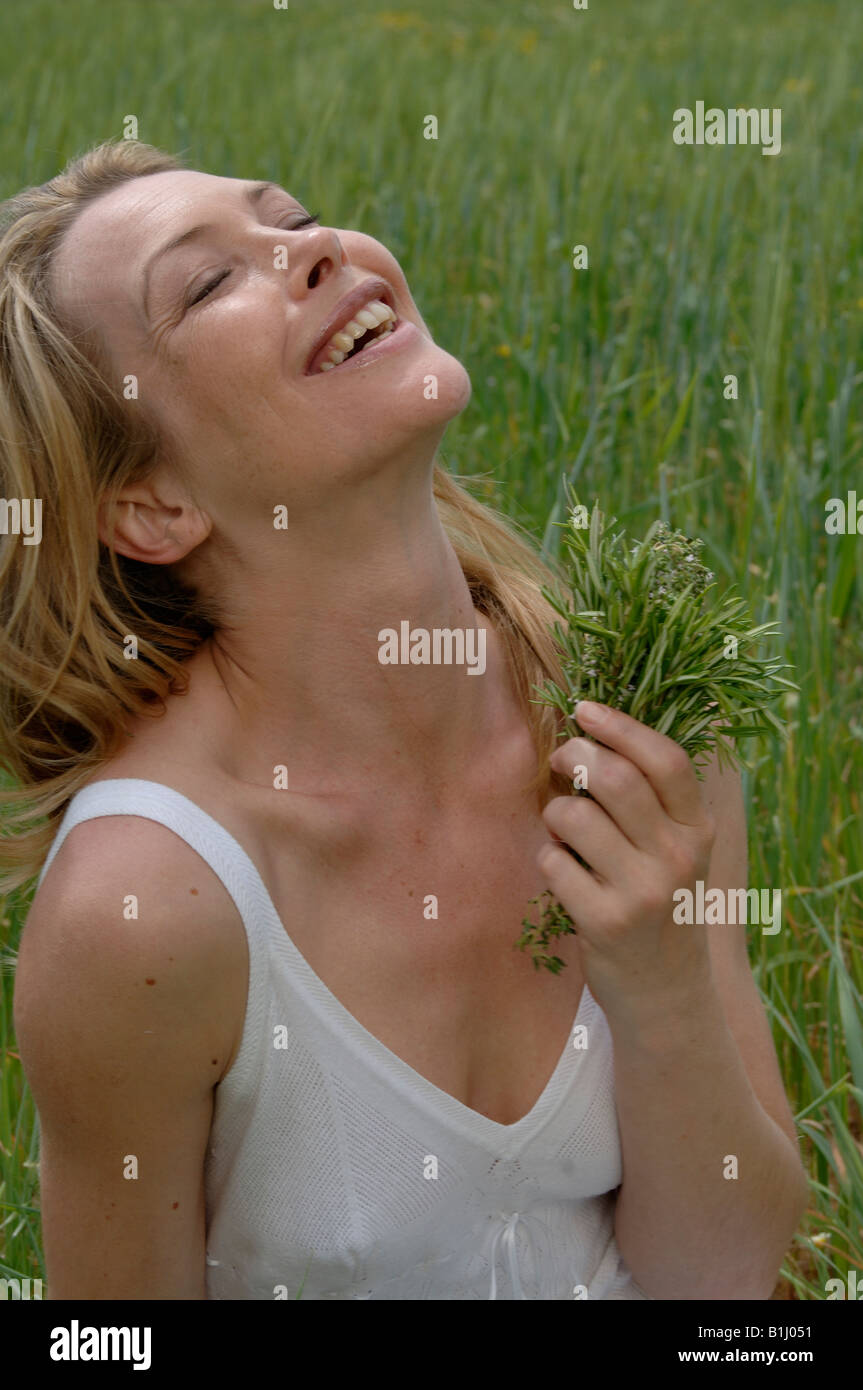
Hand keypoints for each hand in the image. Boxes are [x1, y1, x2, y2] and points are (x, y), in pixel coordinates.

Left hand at [539, 700, 716, 1029]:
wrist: (668, 995)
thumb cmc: (662, 908)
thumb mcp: (679, 853)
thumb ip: (654, 802)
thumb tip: (595, 734)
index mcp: (700, 831)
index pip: (666, 760)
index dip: (621, 726)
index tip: (585, 709)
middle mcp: (677, 857)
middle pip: (614, 778)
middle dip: (573, 756)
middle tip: (558, 759)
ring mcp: (642, 891)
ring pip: (575, 817)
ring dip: (555, 812)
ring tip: (562, 828)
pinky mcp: (605, 922)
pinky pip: (553, 862)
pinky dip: (548, 858)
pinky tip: (562, 872)